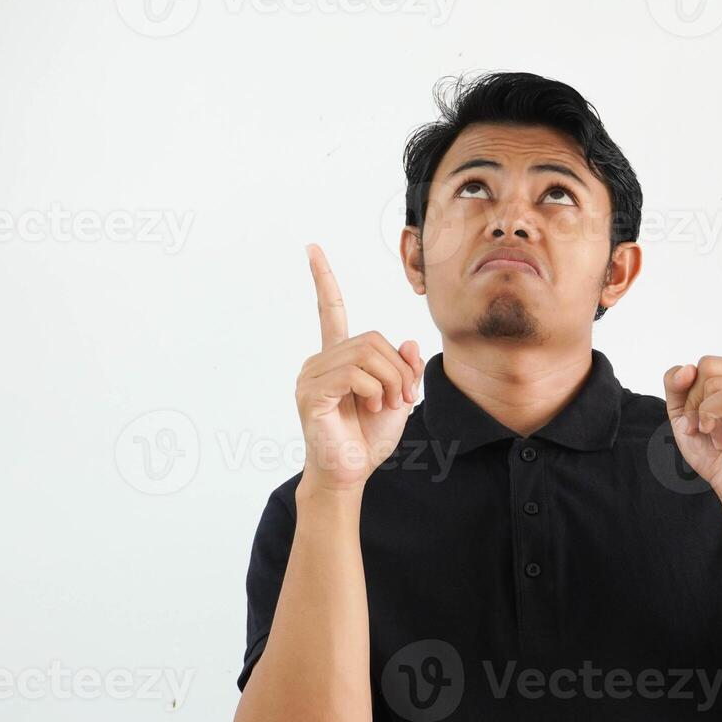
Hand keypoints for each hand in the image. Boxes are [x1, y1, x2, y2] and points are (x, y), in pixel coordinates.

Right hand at [296, 243, 424, 490]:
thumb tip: (410, 343)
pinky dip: (374, 390)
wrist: (350, 472)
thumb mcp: (398, 398)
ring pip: (367, 354)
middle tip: (403, 398)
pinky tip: (371, 407)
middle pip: (372, 339)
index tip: (311, 249)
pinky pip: (354, 373)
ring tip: (385, 406)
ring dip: (390, 381)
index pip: (330, 310)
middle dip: (398, 368)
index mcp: (338, 357)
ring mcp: (312, 375)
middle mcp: (320, 360)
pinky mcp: (311, 392)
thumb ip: (405, 369)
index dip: (323, 280)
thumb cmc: (367, 439)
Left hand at [663, 254, 721, 513]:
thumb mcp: (682, 414)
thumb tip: (688, 366)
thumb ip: (677, 385)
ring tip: (718, 432)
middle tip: (707, 425)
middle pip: (706, 362)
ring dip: (701, 413)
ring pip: (711, 379)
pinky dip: (711, 419)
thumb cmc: (714, 449)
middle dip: (692, 399)